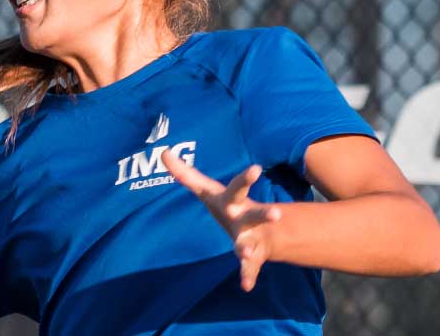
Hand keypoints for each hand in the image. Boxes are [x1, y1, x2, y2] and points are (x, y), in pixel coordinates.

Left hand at [160, 148, 282, 291]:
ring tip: (245, 251)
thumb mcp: (208, 190)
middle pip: (254, 214)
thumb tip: (163, 152)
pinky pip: (249, 267)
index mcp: (234, 201)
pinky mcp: (251, 257)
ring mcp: (249, 238)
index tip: (257, 169)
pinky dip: (248, 275)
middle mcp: (244, 218)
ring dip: (247, 248)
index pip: (239, 187)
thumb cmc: (229, 206)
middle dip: (264, 214)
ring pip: (250, 243)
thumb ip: (185, 173)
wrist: (262, 231)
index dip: (247, 179)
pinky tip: (246, 286)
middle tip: (276, 214)